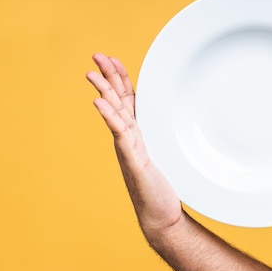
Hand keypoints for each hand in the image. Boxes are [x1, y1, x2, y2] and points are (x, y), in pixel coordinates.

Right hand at [86, 53, 182, 232]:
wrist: (161, 216)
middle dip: (107, 76)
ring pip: (114, 114)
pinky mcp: (133, 160)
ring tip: (91, 73)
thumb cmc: (163, 188)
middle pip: (116, 100)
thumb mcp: (166, 155)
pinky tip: (98, 103)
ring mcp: (128, 148)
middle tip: (95, 55)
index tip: (112, 58)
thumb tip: (180, 119)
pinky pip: (119, 134)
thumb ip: (164, 139)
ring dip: (103, 92)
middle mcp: (129, 138)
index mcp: (137, 133)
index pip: (127, 99)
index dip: (120, 78)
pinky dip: (109, 116)